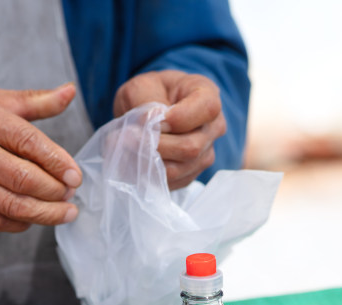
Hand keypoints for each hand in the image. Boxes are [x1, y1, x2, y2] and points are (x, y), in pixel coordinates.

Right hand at [0, 83, 82, 231]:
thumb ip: (32, 101)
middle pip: (26, 179)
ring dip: (46, 214)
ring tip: (65, 213)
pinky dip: (20, 223)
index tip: (76, 176)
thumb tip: (70, 93)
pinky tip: (33, 219)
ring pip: (14, 205)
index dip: (58, 162)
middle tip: (71, 195)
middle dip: (56, 192)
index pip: (30, 143)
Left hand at [113, 70, 225, 189]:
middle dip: (157, 145)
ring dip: (150, 161)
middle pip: (192, 147)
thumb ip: (146, 101)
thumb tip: (150, 125)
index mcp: (207, 95)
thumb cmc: (148, 94)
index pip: (207, 109)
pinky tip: (137, 160)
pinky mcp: (191, 173)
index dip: (181, 118)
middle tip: (129, 137)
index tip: (157, 120)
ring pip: (180, 169)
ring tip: (127, 148)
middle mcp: (213, 127)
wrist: (145, 114)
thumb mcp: (141, 86)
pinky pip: (172, 182)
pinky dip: (150, 174)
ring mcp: (205, 153)